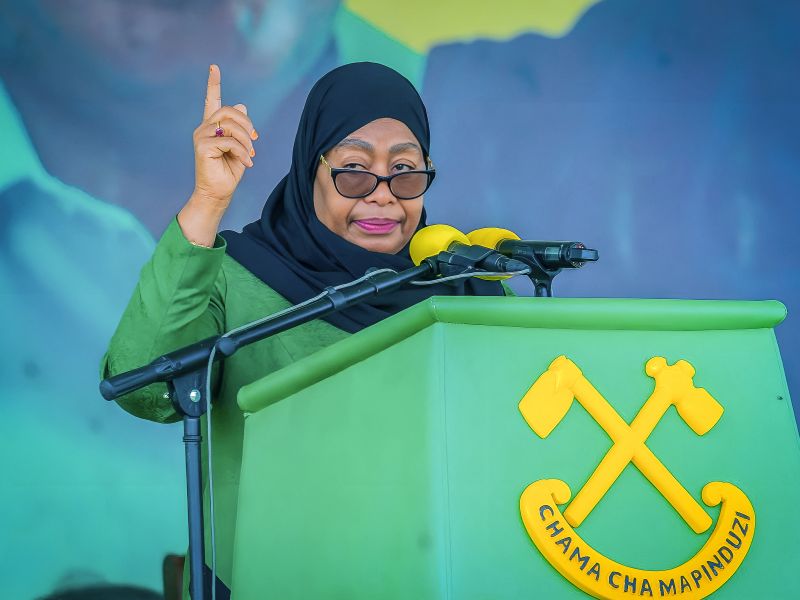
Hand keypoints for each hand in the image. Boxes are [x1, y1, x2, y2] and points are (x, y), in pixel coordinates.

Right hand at [191, 64, 257, 209]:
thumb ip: (241, 129)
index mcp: (212, 126)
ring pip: (230, 126)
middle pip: (228, 111)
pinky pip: (229, 141)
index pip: (211, 101)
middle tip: (255, 140)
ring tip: (250, 155)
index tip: (214, 67)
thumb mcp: (241, 147)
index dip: (213, 84)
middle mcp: (204, 128)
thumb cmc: (229, 171)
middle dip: (246, 124)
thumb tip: (243, 106)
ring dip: (246, 141)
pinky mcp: (202, 146)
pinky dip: (243, 152)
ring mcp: (201, 136)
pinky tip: (247, 163)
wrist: (219, 193)